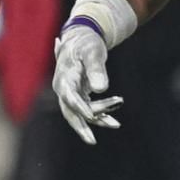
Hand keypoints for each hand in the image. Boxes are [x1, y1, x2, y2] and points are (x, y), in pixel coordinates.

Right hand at [53, 25, 123, 144]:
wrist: (81, 38)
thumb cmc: (87, 43)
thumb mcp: (93, 52)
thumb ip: (96, 68)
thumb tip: (101, 89)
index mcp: (64, 77)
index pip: (70, 97)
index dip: (80, 107)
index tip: (91, 116)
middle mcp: (63, 88)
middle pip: (70, 111)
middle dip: (81, 127)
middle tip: (92, 141)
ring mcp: (69, 93)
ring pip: (81, 112)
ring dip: (98, 119)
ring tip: (116, 124)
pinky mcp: (78, 96)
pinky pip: (87, 109)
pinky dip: (100, 114)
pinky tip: (113, 120)